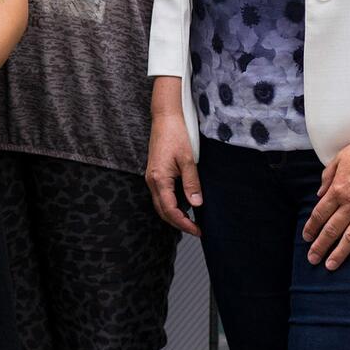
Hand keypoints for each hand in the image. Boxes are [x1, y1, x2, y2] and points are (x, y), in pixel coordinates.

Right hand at [145, 110, 201, 236]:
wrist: (165, 118)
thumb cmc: (176, 135)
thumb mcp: (188, 159)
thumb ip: (191, 183)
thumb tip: (196, 204)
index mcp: (159, 178)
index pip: (170, 210)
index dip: (183, 223)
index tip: (197, 230)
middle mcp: (151, 180)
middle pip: (162, 211)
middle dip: (178, 223)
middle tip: (196, 229)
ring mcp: (151, 176)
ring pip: (160, 204)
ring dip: (174, 215)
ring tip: (191, 220)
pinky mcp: (154, 173)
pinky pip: (160, 195)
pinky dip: (170, 204)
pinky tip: (183, 204)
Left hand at [303, 133, 349, 268]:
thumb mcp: (337, 160)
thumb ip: (327, 178)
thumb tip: (319, 196)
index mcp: (338, 190)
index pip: (320, 214)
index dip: (311, 228)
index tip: (306, 238)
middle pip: (332, 229)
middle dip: (321, 245)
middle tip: (313, 259)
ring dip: (341, 252)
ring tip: (331, 265)